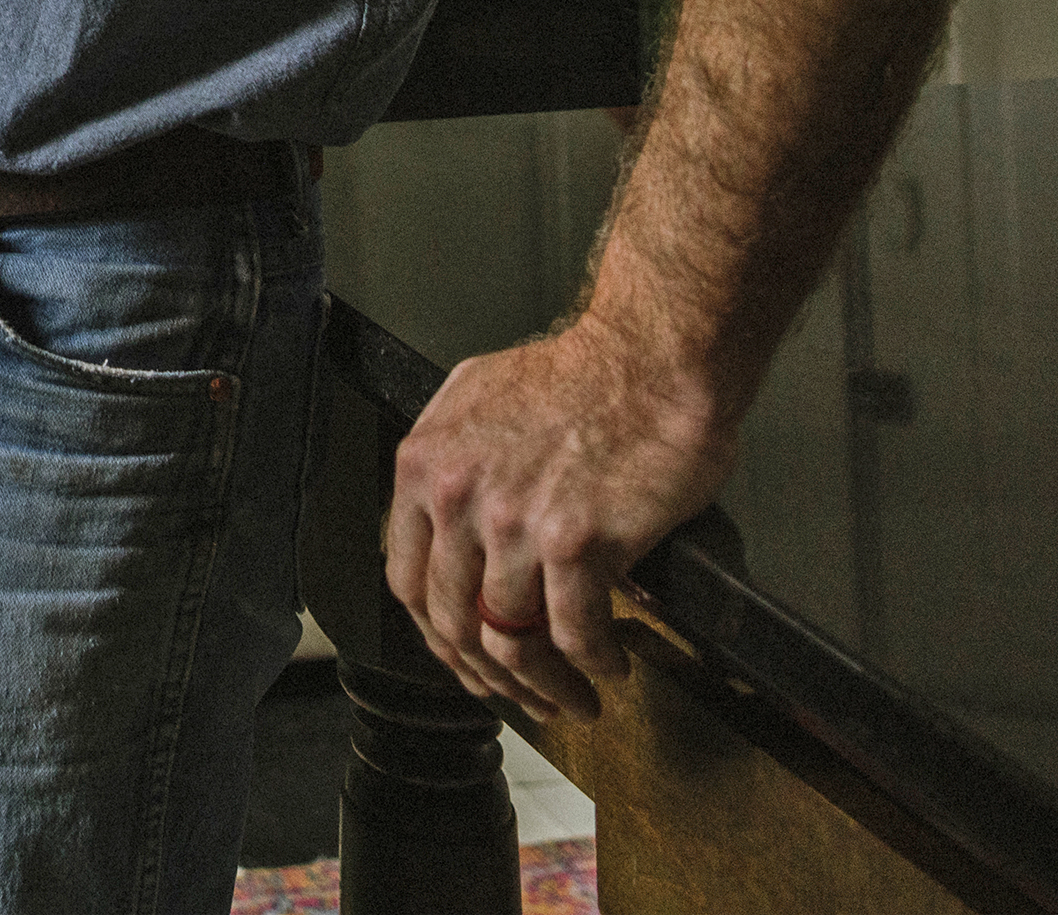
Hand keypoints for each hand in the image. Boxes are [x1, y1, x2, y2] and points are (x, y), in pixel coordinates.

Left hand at [384, 315, 736, 721]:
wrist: (650, 360)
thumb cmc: (579, 376)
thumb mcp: (475, 400)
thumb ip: (450, 464)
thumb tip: (442, 522)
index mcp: (424, 465)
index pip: (406, 580)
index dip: (436, 634)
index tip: (462, 657)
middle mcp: (457, 499)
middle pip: (453, 622)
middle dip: (487, 675)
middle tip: (520, 696)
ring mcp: (514, 524)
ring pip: (511, 641)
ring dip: (545, 685)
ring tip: (573, 696)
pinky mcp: (577, 543)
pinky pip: (575, 633)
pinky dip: (594, 664)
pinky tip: (610, 665)